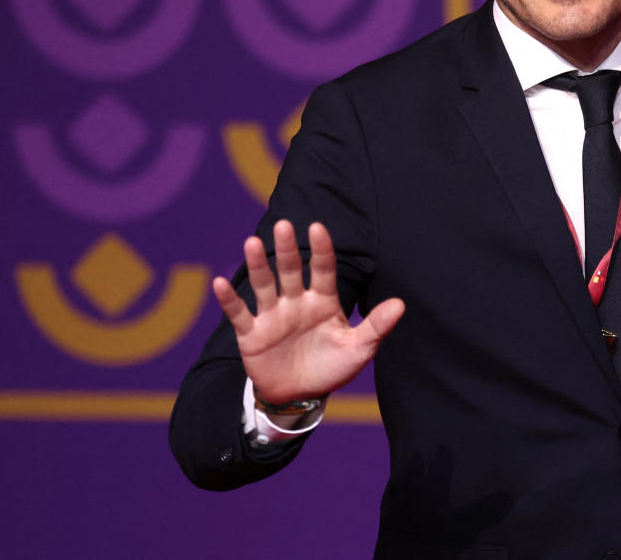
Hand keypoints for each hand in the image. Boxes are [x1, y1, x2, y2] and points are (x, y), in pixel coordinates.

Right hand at [211, 219, 403, 403]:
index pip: (322, 269)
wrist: (300, 395)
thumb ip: (376, 326)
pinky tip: (219, 284)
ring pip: (264, 285)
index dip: (321, 249)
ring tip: (251, 243)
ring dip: (257, 265)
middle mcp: (296, 302)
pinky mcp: (252, 334)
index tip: (318, 227)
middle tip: (284, 225)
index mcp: (323, 301)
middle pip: (290, 270)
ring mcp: (272, 316)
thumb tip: (401, 304)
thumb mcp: (358, 349)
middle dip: (287, 249)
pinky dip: (229, 300)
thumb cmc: (331, 367)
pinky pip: (239, 314)